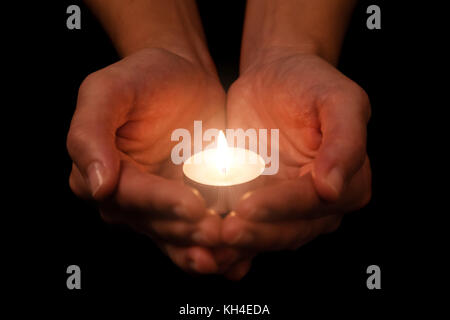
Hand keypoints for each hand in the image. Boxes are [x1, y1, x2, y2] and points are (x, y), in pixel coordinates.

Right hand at [67, 48, 227, 273]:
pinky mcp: (189, 208)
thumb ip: (90, 132)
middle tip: (219, 233)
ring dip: (204, 249)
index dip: (161, 203)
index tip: (193, 206)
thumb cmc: (144, 77)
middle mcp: (128, 199)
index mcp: (101, 173)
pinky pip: (200, 233)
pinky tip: (239, 260)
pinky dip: (219, 250)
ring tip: (231, 253)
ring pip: (179, 237)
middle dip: (187, 231)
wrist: (183, 78)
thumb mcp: (108, 89)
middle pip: (156, 223)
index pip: (130, 195)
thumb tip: (96, 184)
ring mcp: (160, 207)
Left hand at [222, 52, 371, 275]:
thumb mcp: (339, 99)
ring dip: (238, 244)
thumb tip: (334, 190)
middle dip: (256, 233)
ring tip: (209, 241)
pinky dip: (225, 238)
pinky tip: (202, 242)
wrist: (273, 78)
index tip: (247, 207)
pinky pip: (244, 226)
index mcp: (348, 184)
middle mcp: (320, 206)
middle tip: (224, 232)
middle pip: (288, 229)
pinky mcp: (259, 205)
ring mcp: (287, 209)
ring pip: (264, 236)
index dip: (280, 207)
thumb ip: (345, 141)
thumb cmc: (309, 82)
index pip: (311, 202)